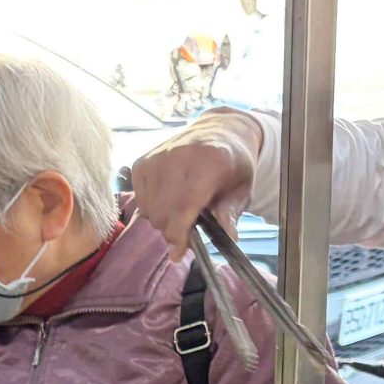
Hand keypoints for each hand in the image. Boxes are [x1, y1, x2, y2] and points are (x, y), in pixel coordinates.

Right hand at [127, 109, 261, 251]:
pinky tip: (168, 199)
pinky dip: (152, 207)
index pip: (184, 205)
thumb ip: (232, 212)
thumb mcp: (243, 188)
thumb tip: (228, 237)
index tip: (179, 252)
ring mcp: (156, 158)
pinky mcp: (142, 161)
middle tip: (189, 228)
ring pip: (149, 209)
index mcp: (209, 162)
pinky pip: (139, 199)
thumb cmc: (233, 164)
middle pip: (163, 211)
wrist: (219, 130)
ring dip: (162, 220)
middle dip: (172, 230)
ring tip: (180, 211)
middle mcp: (178, 156)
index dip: (179, 233)